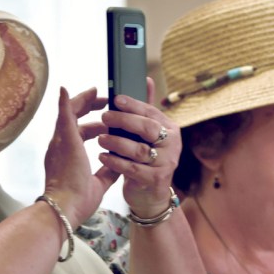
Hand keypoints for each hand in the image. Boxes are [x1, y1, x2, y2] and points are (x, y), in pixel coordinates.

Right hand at [43, 87, 118, 225]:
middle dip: (89, 107)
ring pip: (70, 112)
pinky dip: (65, 101)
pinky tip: (65, 89)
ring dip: (84, 101)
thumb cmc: (77, 201)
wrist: (65, 208)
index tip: (107, 121)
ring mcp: (61, 141)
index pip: (80, 132)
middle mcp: (61, 145)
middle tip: (106, 101)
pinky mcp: (64, 139)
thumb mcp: (98, 183)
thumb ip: (107, 172)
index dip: (93, 125)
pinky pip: (63, 114)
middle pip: (74, 118)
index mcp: (68, 155)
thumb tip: (118, 164)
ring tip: (98, 92)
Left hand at [98, 78, 180, 217]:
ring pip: (140, 150)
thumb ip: (145, 109)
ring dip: (117, 142)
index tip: (114, 98)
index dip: (133, 104)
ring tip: (101, 138)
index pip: (151, 111)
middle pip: (148, 128)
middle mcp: (173, 144)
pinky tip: (103, 157)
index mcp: (170, 129)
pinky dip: (116, 162)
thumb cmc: (145, 160)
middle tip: (104, 117)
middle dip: (124, 121)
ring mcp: (166, 163)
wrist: (149, 195)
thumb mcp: (147, 135)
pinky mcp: (156, 181)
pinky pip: (133, 169)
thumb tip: (147, 79)